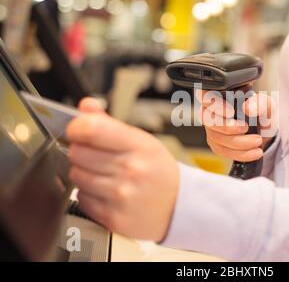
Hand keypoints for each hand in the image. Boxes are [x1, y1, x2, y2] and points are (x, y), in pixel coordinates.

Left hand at [67, 98, 178, 240]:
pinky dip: (88, 194)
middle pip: (77, 152)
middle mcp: (131, 170)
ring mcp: (122, 195)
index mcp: (139, 146)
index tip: (77, 130)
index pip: (91, 129)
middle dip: (80, 151)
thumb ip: (110, 123)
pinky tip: (105, 192)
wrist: (177, 206)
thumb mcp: (143, 142)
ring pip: (76, 176)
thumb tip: (85, 106)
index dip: (76, 127)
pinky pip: (81, 198)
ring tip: (103, 175)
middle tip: (94, 155)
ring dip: (83, 174)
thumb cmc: (158, 171)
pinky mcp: (112, 217)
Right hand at [197, 90, 275, 161]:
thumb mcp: (267, 104)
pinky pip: (224, 151)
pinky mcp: (217, 145)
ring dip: (239, 142)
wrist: (265, 132)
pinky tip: (255, 152)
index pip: (206, 95)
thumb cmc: (262, 113)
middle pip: (208, 120)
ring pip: (217, 138)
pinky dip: (241, 154)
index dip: (215, 104)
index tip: (231, 112)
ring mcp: (212, 129)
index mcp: (221, 95)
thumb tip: (247, 108)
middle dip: (228, 127)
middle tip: (246, 127)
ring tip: (258, 141)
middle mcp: (212, 112)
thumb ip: (259, 103)